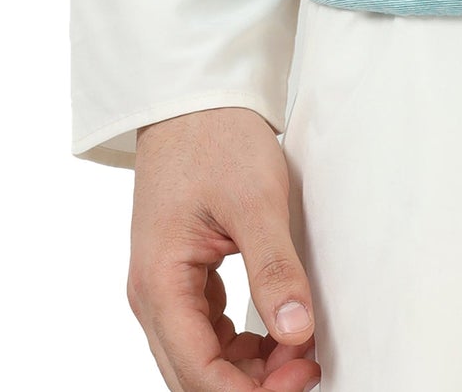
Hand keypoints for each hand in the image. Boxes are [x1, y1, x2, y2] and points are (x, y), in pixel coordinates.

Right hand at [128, 106, 320, 389]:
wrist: (194, 99)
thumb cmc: (217, 138)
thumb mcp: (255, 201)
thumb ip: (274, 269)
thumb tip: (298, 333)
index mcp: (159, 284)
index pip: (197, 372)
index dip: (250, 390)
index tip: (302, 374)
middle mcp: (152, 297)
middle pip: (194, 375)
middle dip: (252, 384)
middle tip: (309, 367)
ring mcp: (163, 289)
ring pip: (199, 360)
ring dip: (247, 369)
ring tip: (300, 350)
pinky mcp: (180, 278)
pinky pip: (205, 334)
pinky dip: (240, 345)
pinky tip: (278, 331)